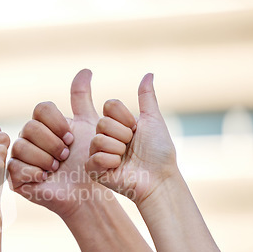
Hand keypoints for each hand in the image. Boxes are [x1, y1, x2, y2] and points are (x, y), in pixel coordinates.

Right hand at [7, 69, 106, 219]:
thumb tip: (85, 69)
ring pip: (20, 146)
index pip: (41, 109)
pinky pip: (14, 167)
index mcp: (43, 124)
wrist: (86, 193)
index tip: (72, 138)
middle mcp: (28, 138)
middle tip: (66, 155)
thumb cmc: (88, 162)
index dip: (57, 122)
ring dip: (44, 158)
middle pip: (30, 127)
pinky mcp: (14, 177)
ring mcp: (19, 157)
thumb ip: (83, 98)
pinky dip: (33, 171)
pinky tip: (45, 177)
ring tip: (57, 168)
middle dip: (52, 142)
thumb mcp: (89, 127)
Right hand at [84, 74, 177, 204]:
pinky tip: (117, 168)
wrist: (159, 178)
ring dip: (118, 149)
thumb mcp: (153, 120)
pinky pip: (94, 157)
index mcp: (116, 124)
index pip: (109, 105)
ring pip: (98, 139)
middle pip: (102, 122)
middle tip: (131, 146)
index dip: (125, 117)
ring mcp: (97, 153)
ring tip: (125, 159)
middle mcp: (105, 137)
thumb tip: (149, 73)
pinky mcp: (93, 169)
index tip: (136, 129)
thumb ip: (147, 97)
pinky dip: (110, 162)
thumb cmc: (159, 152)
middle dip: (122, 134)